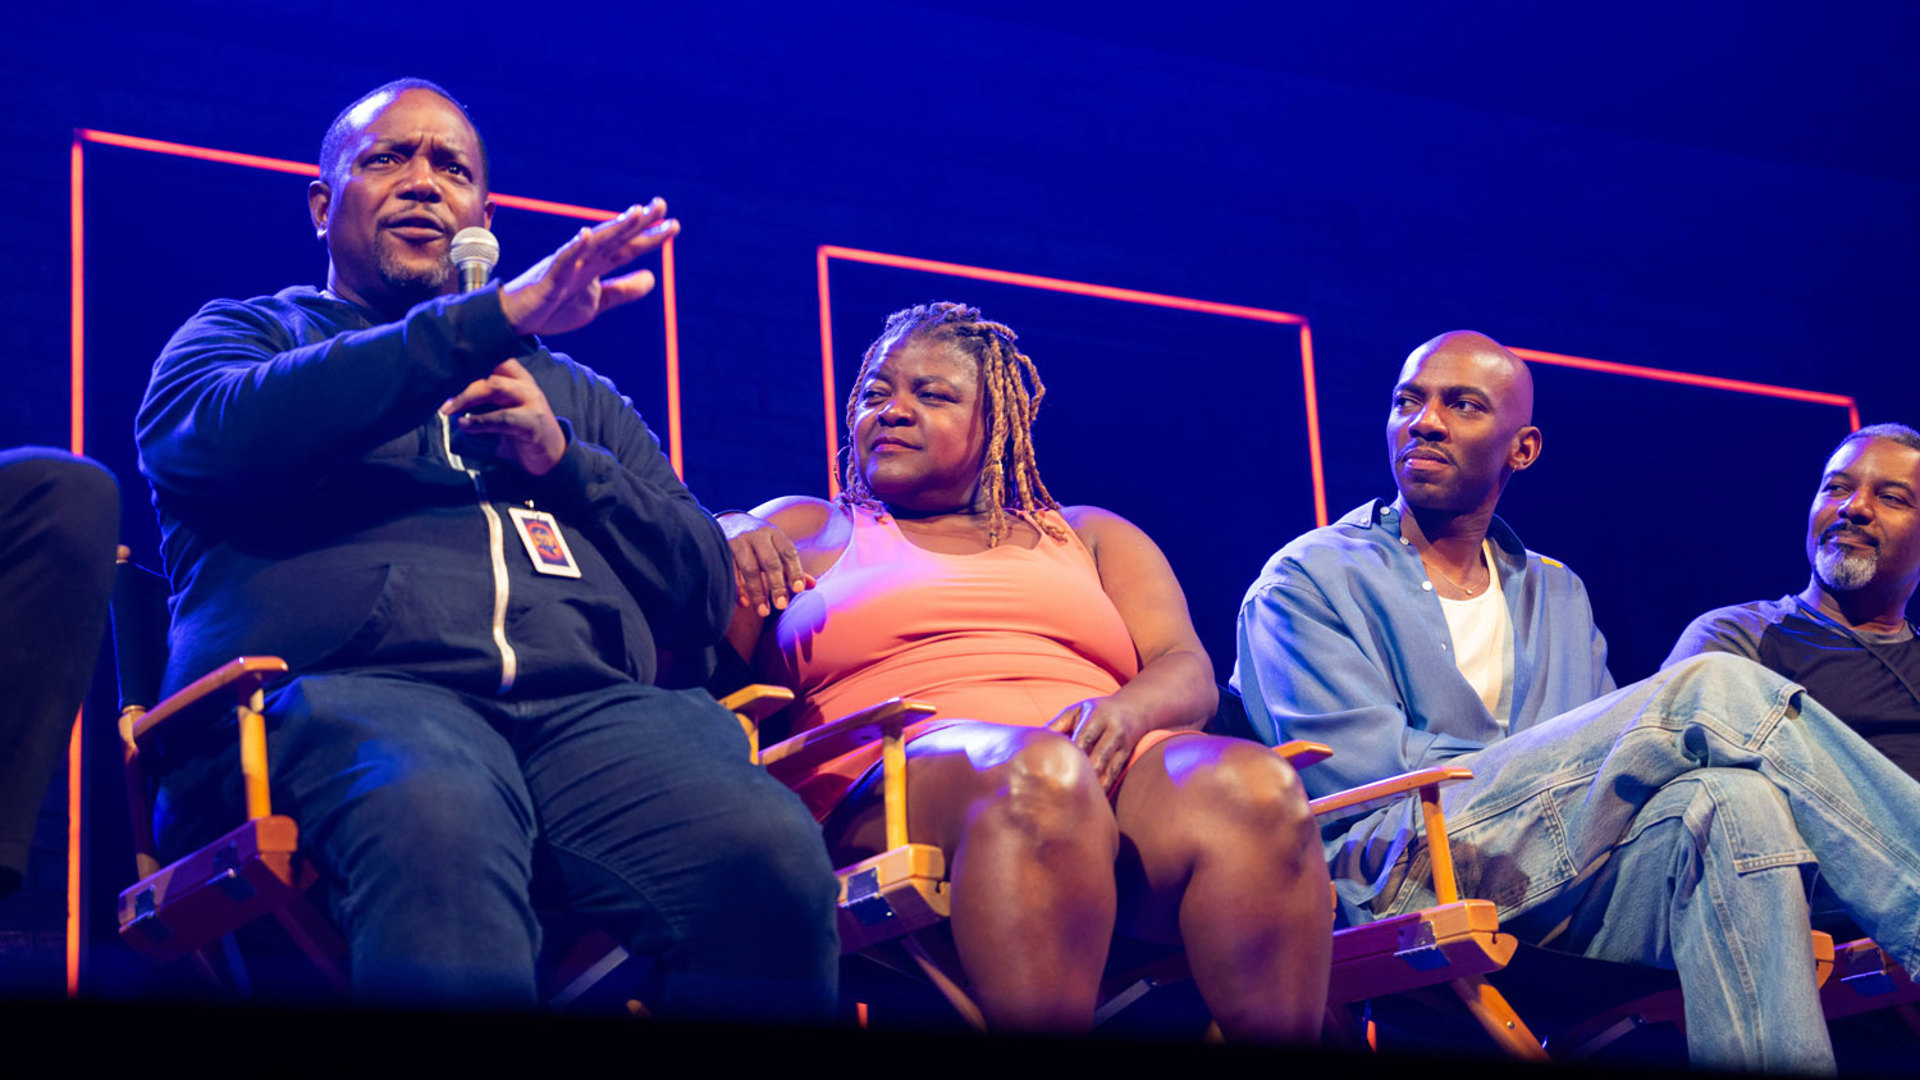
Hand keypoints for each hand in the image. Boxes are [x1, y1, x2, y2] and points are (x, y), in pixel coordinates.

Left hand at [440, 359, 566, 475]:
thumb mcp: (498, 413)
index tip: (442, 367)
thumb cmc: (519, 435)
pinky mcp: (533, 422)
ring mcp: (532, 401)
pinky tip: (465, 426)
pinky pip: (503, 417)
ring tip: (447, 410)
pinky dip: (481, 421)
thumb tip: (444, 402)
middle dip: (460, 382)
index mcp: (516, 377)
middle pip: (488, 370)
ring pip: (494, 387)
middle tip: (439, 398)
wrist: (550, 458)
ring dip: (466, 397)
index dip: (467, 359)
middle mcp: (524, 384)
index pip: (491, 357)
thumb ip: (478, 405)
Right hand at [499, 198, 678, 336]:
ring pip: (595, 243)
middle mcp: (585, 259)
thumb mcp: (598, 301)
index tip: (672, 223)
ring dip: (615, 228)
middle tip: (661, 204)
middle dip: (638, 222)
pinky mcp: (550, 277)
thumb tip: (652, 278)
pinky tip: (585, 235)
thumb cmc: (555, 307)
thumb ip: (623, 290)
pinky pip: (563, 260)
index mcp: (597, 265)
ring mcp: (567, 266)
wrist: (519, 321)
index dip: (650, 237)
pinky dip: (574, 248)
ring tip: (635, 214)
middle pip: (616, 238)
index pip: (628, 247)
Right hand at [720, 512, 813, 615]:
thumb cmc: (759, 543)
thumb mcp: (776, 549)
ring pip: (749, 568)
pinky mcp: (721, 548)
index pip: (788, 553)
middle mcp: (757, 535)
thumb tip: (813, 585)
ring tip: (763, 612)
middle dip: (777, 585)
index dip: (795, 571)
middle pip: (770, 562)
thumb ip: (792, 568)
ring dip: (757, 592)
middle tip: (782, 606)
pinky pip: (730, 571)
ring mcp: (738, 541)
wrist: (727, 522)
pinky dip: (738, 589)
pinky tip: (744, 604)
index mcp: (775, 534)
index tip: (799, 590)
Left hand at [1047, 696, 1150, 791]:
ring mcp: (1122, 747)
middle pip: (1097, 758)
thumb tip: (1034, 739)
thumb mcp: (1078, 710)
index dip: (1070, 754)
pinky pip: (1113, 778)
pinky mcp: (1126, 759)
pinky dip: (1101, 790)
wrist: (1136, 709)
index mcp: (1098, 717)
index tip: (1052, 767)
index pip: (1083, 738)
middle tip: (1059, 788)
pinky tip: (1087, 801)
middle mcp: (1113, 732)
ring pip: (1107, 772)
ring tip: (1073, 800)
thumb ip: (1058, 724)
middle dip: (1080, 774)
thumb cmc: (1098, 710)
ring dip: (1091, 787)